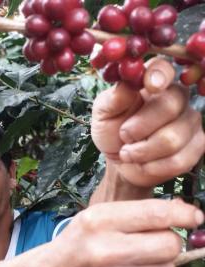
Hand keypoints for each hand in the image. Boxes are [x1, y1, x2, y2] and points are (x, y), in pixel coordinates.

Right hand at [44, 199, 202, 266]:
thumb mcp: (98, 216)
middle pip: (170, 244)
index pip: (156, 214)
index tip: (194, 215)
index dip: (183, 213)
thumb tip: (183, 211)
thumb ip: (136, 212)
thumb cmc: (79, 242)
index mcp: (98, 221)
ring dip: (160, 263)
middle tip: (155, 239)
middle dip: (169, 239)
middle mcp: (106, 251)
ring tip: (136, 259)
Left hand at [91, 57, 204, 186]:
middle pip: (170, 106)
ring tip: (127, 152)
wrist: (120, 160)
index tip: (151, 87)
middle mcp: (177, 97)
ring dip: (142, 152)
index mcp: (152, 82)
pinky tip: (143, 163)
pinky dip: (153, 167)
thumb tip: (127, 82)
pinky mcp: (197, 146)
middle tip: (123, 136)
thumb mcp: (103, 113)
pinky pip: (179, 160)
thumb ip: (114, 98)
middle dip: (138, 128)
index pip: (164, 68)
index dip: (159, 76)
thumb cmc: (111, 130)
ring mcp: (190, 121)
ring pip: (172, 139)